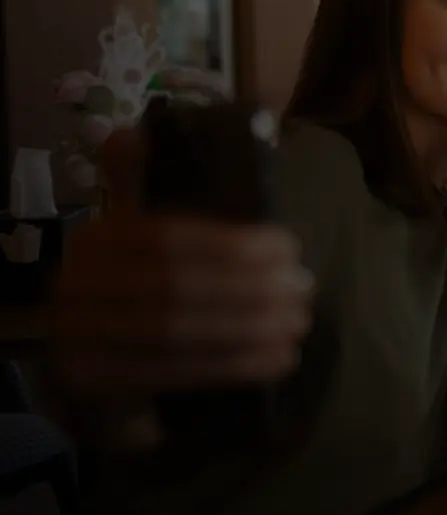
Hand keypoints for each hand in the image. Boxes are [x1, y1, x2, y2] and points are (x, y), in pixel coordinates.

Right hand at [50, 135, 312, 399]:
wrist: (106, 362)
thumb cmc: (149, 284)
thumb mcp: (157, 230)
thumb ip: (154, 182)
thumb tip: (141, 132)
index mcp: (98, 238)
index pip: (169, 237)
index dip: (234, 244)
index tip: (291, 249)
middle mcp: (74, 285)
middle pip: (175, 287)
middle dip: (250, 290)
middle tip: (304, 291)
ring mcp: (74, 337)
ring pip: (177, 331)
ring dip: (249, 328)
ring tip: (298, 323)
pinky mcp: (90, 382)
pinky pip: (171, 372)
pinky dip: (234, 365)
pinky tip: (279, 359)